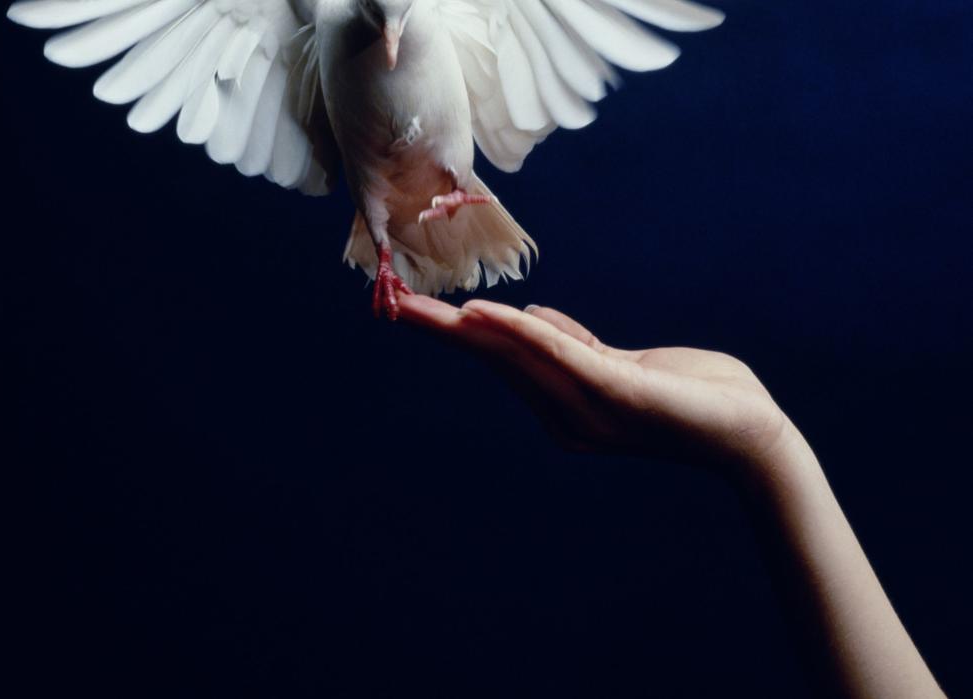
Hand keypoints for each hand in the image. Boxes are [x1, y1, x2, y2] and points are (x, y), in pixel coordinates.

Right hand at [398, 295, 798, 470]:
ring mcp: (586, 407)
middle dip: (441, 331)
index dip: (457, 332)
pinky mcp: (615, 392)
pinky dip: (517, 331)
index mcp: (563, 405)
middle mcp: (564, 414)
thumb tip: (530, 317)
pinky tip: (482, 314)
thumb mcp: (625, 365)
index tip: (415, 310)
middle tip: (392, 305)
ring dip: (462, 328)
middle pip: (493, 359)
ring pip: (513, 357)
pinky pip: (557, 355)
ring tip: (416, 309)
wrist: (753, 435)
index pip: (502, 359)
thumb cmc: (697, 396)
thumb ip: (577, 347)